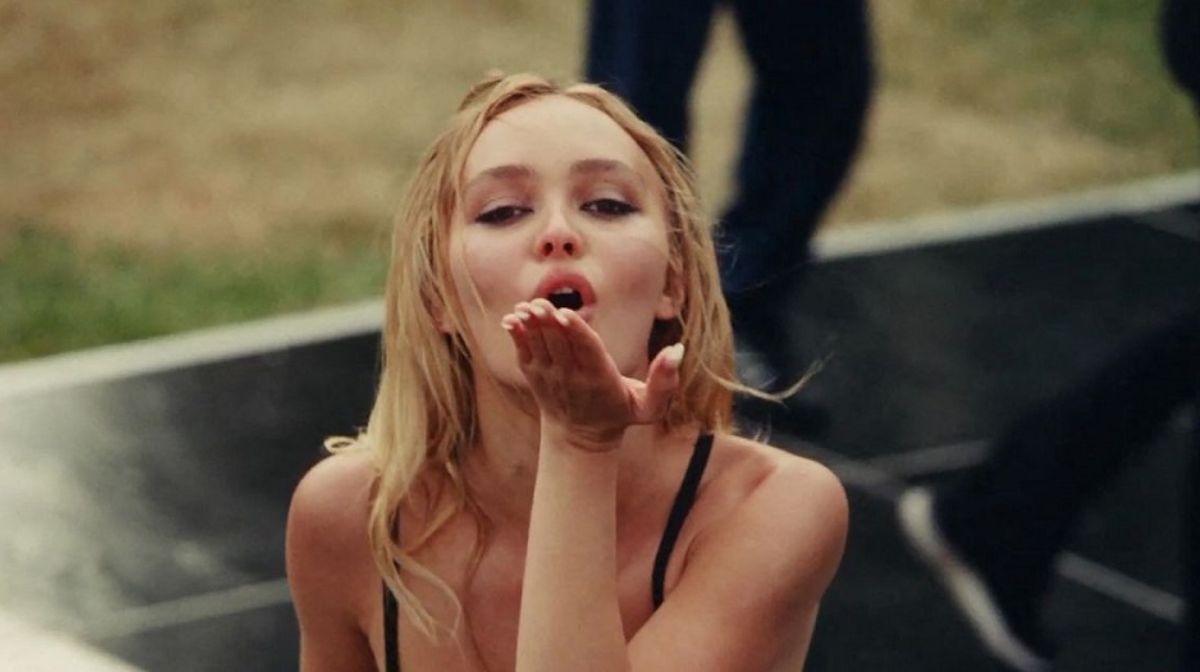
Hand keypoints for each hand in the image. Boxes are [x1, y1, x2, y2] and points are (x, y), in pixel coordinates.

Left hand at [501, 298, 683, 450]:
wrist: (581, 435)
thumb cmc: (620, 412)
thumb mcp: (650, 406)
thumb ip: (665, 381)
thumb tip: (677, 349)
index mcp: (600, 380)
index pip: (588, 352)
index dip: (577, 332)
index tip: (566, 314)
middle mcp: (572, 379)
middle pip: (560, 345)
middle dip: (550, 324)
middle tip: (541, 304)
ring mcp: (550, 378)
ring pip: (539, 346)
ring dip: (532, 326)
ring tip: (527, 306)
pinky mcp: (535, 376)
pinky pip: (523, 353)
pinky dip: (517, 335)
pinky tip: (511, 318)